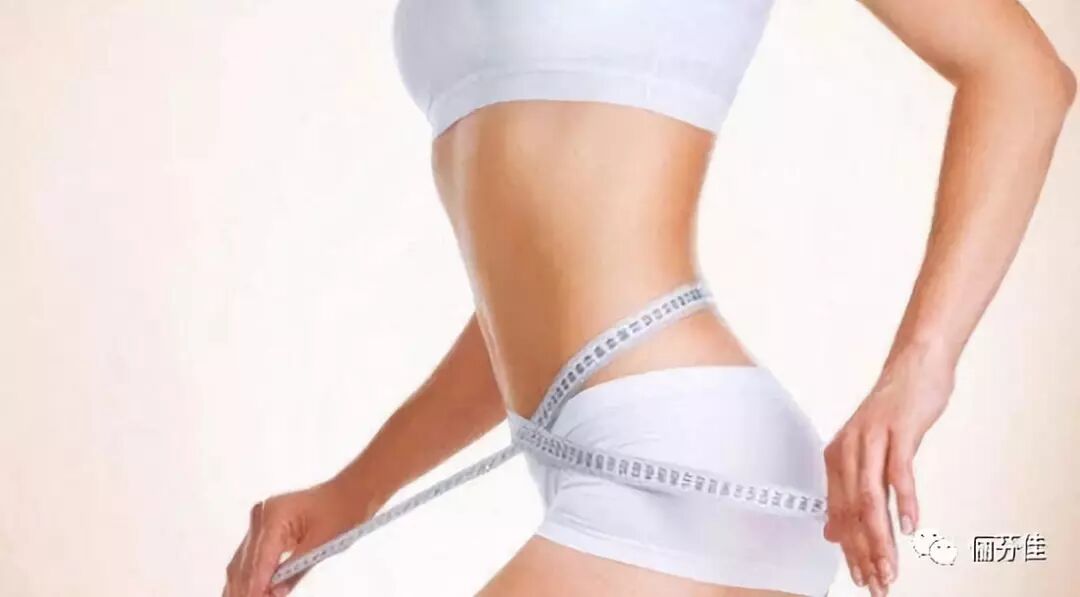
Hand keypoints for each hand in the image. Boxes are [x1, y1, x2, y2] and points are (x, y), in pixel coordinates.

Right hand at [223, 480, 373, 596]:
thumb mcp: (321, 544)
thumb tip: (274, 593)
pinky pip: (250, 556)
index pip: (260, 559)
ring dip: (243, 584)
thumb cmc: (340, 513)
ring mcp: (260, 521)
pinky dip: (249, 575)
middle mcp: (261, 516)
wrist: (348, 495)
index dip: (256, 586)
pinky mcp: (263, 528)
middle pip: (245, 562)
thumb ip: (294, 571)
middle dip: (246, 588)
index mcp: (275, 515)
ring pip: (242, 561)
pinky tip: (248, 591)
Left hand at [823, 349, 953, 595]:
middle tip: (877, 584)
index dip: (852, 551)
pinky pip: (898, 472)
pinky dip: (904, 500)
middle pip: (852, 512)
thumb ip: (852, 491)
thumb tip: (834, 532)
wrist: (915, 365)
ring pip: (870, 499)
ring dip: (880, 538)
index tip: (863, 579)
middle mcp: (848, 450)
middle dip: (865, 553)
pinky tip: (909, 525)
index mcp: (837, 458)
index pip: (840, 515)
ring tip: (890, 567)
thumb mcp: (869, 453)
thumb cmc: (895, 412)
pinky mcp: (897, 431)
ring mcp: (871, 440)